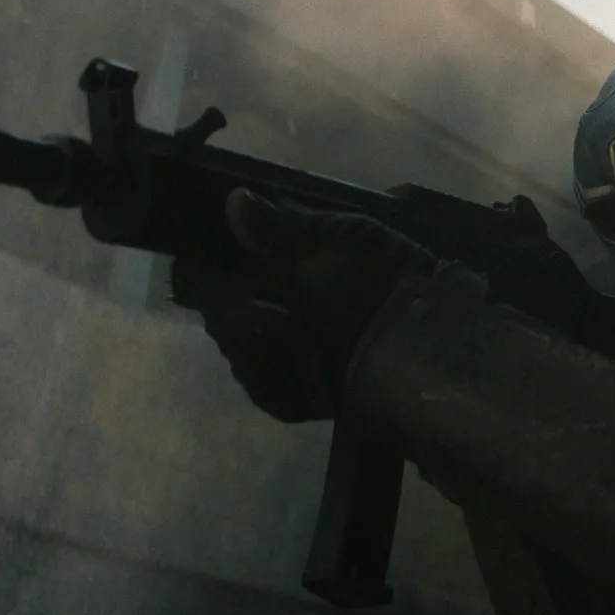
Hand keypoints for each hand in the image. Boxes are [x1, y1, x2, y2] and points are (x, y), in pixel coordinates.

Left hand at [170, 189, 435, 422]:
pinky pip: (263, 373)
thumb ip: (277, 226)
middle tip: (272, 267)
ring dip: (256, 323)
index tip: (227, 240)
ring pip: (240, 344)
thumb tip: (233, 204)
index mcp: (236, 304)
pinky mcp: (290, 410)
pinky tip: (303, 339)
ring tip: (295, 304)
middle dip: (234, 290)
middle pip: (216, 311)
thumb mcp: (333, 238)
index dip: (203, 256)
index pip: (190, 278)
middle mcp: (238, 350)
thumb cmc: (374, 288)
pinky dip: (274, 352)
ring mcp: (263, 386)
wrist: (425, 359)